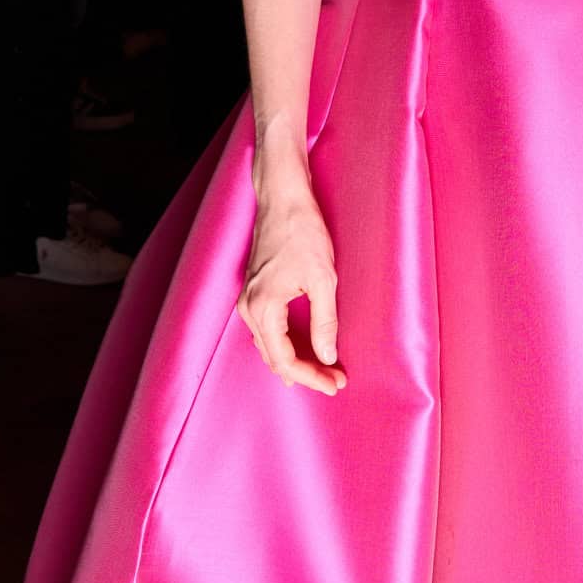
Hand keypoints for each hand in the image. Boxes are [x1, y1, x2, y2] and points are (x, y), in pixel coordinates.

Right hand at [237, 179, 346, 395]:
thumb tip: (327, 356)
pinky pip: (265, 332)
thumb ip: (325, 321)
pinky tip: (301, 350)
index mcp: (263, 309)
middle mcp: (248, 309)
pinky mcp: (253, 293)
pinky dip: (283, 346)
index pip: (285, 360)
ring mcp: (247, 300)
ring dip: (294, 361)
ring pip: (268, 347)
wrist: (283, 199)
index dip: (311, 377)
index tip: (335, 383)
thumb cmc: (303, 233)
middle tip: (334, 381)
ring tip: (322, 371)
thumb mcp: (323, 279)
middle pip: (274, 359)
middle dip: (304, 374)